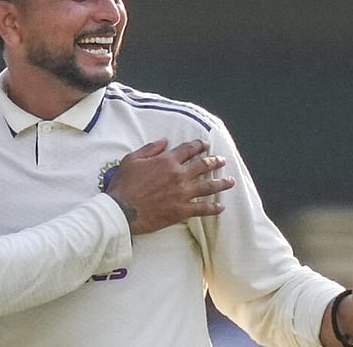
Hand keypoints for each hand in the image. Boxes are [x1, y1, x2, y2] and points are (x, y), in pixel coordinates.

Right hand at [105, 138, 233, 234]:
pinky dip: (213, 208)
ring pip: (208, 186)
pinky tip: (221, 207)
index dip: (199, 145)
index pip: (188, 149)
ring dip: (221, 183)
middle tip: (222, 160)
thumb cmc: (123, 185)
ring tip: (230, 181)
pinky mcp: (181, 210)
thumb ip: (150, 149)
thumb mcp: (132, 159)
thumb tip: (164, 141)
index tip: (206, 144)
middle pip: (203, 165)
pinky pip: (202, 209)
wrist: (121, 210)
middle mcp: (178, 175)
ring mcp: (182, 193)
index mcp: (166, 161)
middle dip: (215, 161)